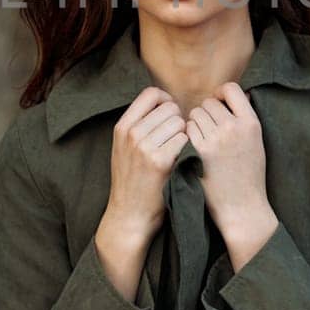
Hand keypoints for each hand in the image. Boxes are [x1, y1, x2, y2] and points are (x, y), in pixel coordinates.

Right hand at [103, 86, 186, 243]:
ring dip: (184, 134)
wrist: (129, 214)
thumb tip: (164, 101)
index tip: (171, 115)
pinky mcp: (160, 161)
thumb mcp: (124, 148)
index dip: (166, 100)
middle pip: (169, 107)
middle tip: (176, 138)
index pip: (150, 94)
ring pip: (180, 122)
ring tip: (178, 150)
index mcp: (122, 127)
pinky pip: (184, 140)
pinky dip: (188, 148)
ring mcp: (144, 147)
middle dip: (178, 120)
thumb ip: (139, 124)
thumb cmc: (132, 181)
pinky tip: (181, 160)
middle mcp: (131, 134)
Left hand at [186, 82, 276, 249]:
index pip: (231, 89)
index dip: (220, 94)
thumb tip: (237, 94)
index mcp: (251, 123)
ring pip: (195, 114)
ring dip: (195, 124)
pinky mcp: (199, 151)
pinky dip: (188, 136)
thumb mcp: (256, 142)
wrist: (242, 207)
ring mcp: (216, 139)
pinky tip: (194, 148)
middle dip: (206, 113)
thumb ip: (246, 119)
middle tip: (209, 130)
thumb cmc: (250, 176)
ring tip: (202, 140)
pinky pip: (187, 130)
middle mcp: (234, 127)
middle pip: (209, 102)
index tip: (218, 105)